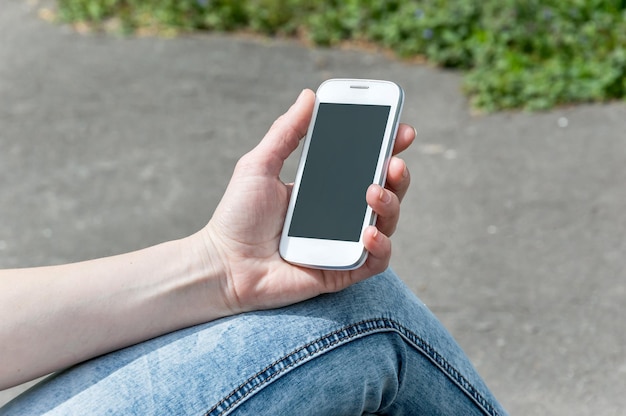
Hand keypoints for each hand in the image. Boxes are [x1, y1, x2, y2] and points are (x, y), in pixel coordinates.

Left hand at [199, 89, 414, 314]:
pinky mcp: (342, 270)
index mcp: (325, 188)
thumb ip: (286, 131)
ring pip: (387, 223)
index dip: (388, 148)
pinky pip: (376, 260)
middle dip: (398, 175)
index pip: (365, 165)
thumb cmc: (237, 216)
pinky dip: (380, 246)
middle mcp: (340, 214)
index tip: (402, 130)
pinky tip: (367, 233)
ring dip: (390, 205)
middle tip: (393, 163)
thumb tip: (309, 95)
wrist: (222, 264)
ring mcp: (343, 243)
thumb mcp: (260, 165)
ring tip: (374, 192)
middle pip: (386, 192)